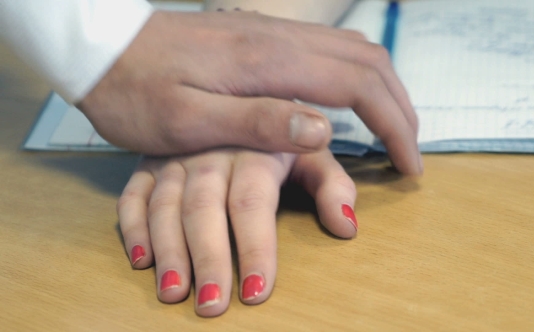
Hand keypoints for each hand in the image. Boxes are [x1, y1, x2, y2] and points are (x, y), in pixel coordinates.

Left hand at [79, 10, 421, 174]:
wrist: (101, 47)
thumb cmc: (136, 91)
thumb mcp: (188, 120)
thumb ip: (258, 121)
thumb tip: (324, 128)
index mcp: (269, 62)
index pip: (359, 86)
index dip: (394, 126)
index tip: (408, 166)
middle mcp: (280, 39)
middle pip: (368, 61)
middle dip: (401, 107)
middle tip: (410, 152)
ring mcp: (272, 32)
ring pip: (353, 50)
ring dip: (383, 90)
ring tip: (392, 129)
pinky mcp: (261, 36)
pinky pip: (329, 49)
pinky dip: (357, 77)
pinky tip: (351, 101)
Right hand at [117, 149, 357, 316]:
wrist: (232, 89)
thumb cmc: (276, 135)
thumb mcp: (311, 151)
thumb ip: (332, 185)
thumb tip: (347, 227)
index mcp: (254, 151)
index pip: (252, 204)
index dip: (255, 248)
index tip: (257, 291)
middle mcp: (210, 153)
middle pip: (204, 209)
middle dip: (207, 258)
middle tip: (210, 306)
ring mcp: (175, 157)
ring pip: (165, 205)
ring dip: (167, 250)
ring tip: (172, 292)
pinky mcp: (149, 162)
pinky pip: (134, 194)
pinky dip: (133, 227)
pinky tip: (140, 260)